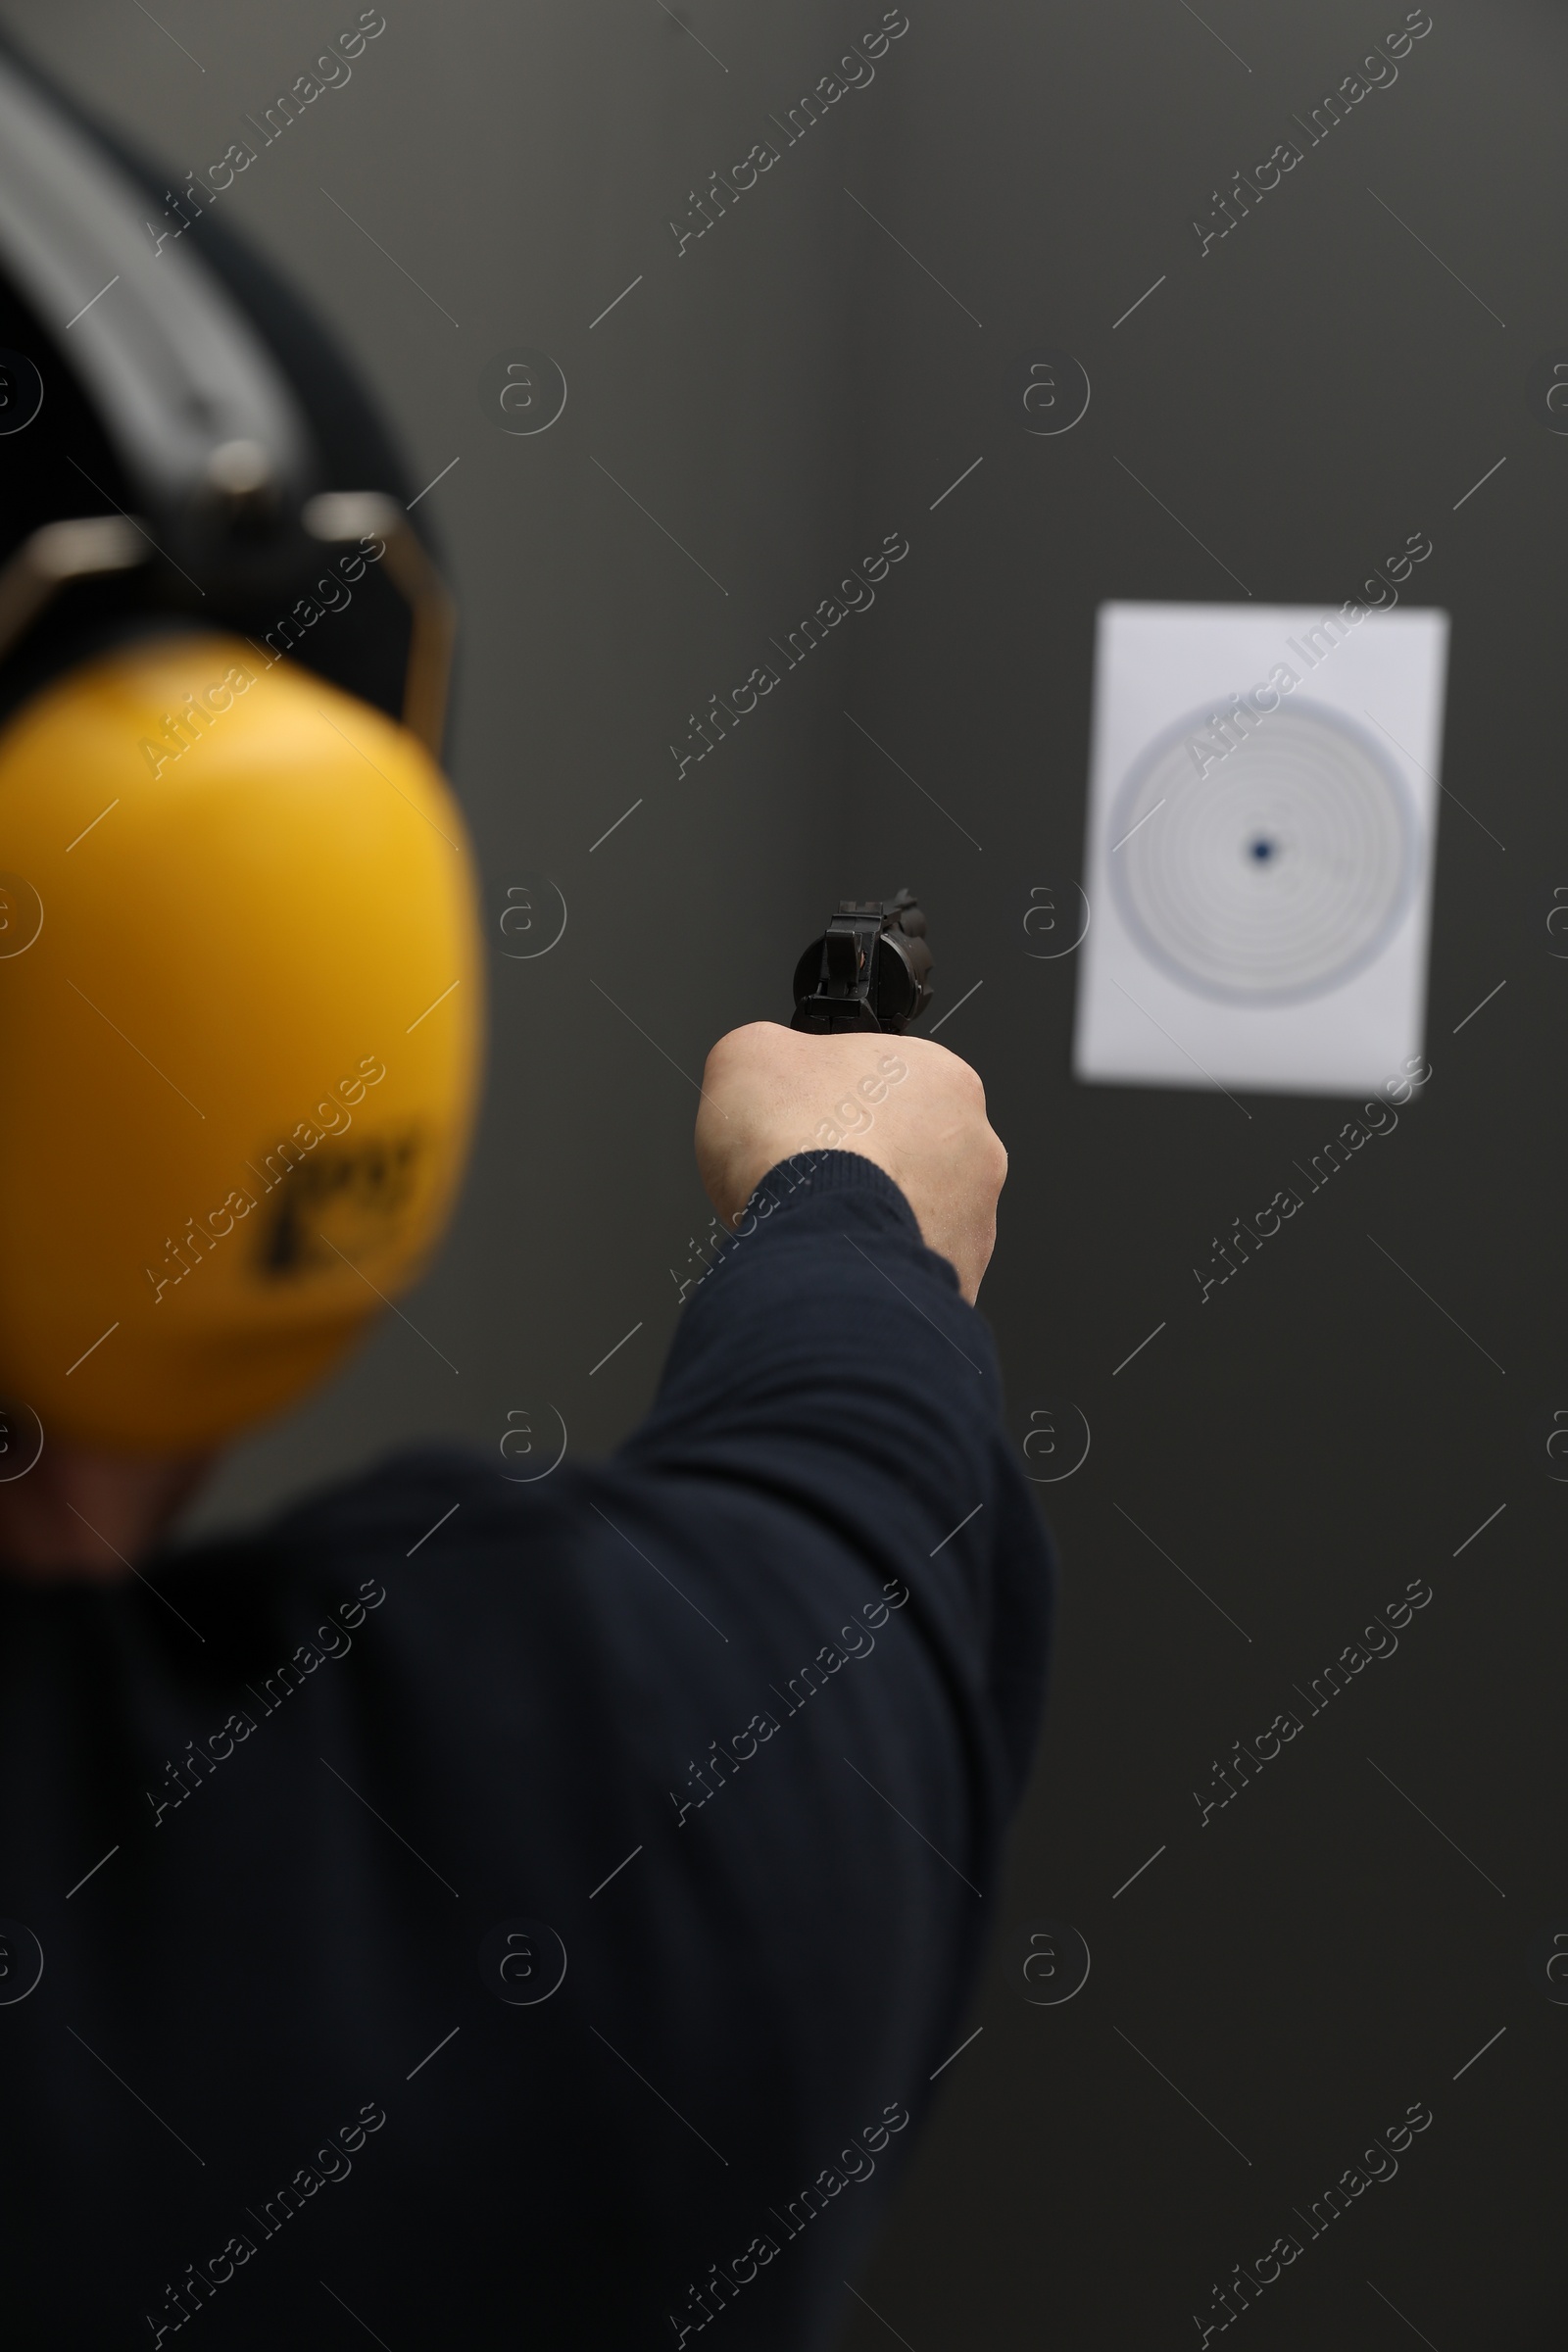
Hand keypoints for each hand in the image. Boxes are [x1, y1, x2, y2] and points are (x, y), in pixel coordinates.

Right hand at [695, 1022, 1006, 1302]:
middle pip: (909, 1148)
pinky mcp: (959, 1276)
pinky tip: (838, 1257)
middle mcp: (975, 1146)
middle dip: (863, 1160)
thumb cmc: (797, 1148)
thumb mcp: (749, 1053)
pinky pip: (912, 1265)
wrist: (813, 1239)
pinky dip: (877, 1264)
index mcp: (942, 1077)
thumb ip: (771, 1050)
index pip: (889, 1080)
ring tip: (821, 1220)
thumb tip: (766, 1063)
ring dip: (874, 1214)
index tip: (809, 1116)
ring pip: (915, 1211)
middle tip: (812, 1171)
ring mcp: (974, 1217)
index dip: (838, 1098)